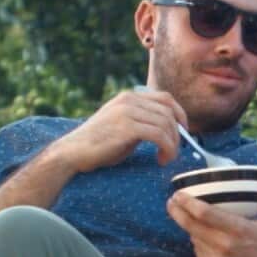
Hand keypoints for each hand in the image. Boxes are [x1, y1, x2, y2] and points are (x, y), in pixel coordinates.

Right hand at [53, 89, 188, 173]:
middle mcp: (129, 100)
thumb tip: (169, 130)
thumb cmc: (99, 145)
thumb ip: (143, 122)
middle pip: (169, 112)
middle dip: (178, 134)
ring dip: (172, 145)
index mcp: (129, 97)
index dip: (180, 114)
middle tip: (173, 151)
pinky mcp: (127, 127)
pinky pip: (159, 135)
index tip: (183, 132)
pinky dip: (167, 148)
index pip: (166, 98)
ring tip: (165, 158)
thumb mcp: (123, 126)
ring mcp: (127, 112)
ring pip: (166, 124)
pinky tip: (161, 159)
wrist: (73, 152)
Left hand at [167, 160, 256, 256]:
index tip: (179, 193)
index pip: (204, 213)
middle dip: (177, 211)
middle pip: (191, 224)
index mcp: (238, 230)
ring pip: (192, 237)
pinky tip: (203, 237)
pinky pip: (197, 251)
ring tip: (187, 216)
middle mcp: (223, 245)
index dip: (187, 202)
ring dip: (189, 226)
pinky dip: (198, 242)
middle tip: (172, 200)